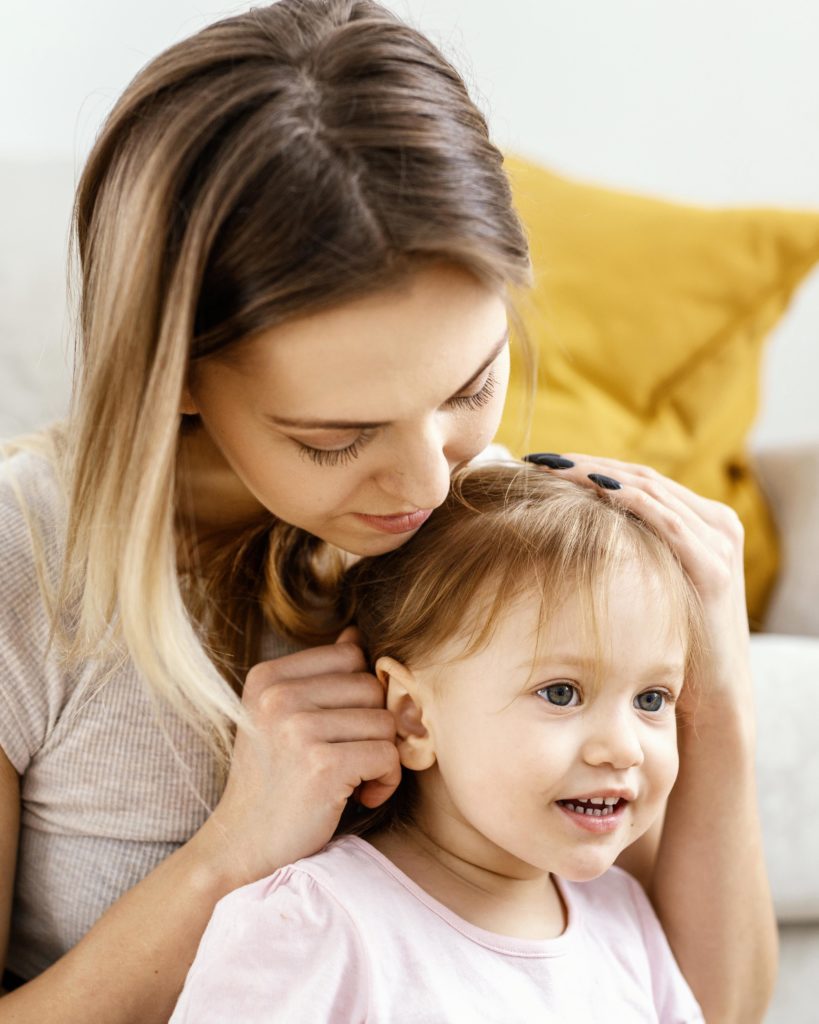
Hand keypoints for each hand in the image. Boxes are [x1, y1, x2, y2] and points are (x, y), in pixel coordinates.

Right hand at [196, 627, 399, 886]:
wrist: (241, 847)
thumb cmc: (272, 781)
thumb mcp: (280, 717)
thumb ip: (317, 676)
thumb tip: (355, 633)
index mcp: (267, 677)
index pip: (351, 655)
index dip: (359, 694)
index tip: (341, 728)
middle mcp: (278, 697)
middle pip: (372, 687)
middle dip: (373, 726)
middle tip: (351, 758)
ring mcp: (298, 730)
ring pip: (386, 722)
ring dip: (382, 756)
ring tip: (353, 779)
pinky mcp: (322, 766)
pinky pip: (389, 755)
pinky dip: (386, 780)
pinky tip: (361, 796)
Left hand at [524, 452, 751, 705]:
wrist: (711, 699)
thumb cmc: (668, 644)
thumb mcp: (647, 586)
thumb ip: (627, 554)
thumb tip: (568, 532)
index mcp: (701, 522)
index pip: (638, 479)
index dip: (590, 466)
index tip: (543, 463)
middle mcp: (715, 523)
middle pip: (640, 477)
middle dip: (586, 465)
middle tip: (539, 459)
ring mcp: (718, 542)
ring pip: (649, 490)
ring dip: (597, 474)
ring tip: (552, 469)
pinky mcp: (714, 566)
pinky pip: (666, 520)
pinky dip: (629, 499)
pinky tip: (594, 488)